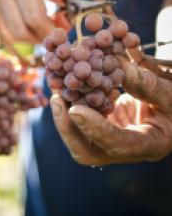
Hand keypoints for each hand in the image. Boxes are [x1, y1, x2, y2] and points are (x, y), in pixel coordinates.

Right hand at [0, 0, 74, 42]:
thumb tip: (73, 9)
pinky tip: (28, 24)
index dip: (51, 31)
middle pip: (21, 32)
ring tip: (42, 28)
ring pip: (10, 35)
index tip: (64, 32)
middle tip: (53, 33)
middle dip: (40, 38)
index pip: (35, 18)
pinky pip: (2, 29)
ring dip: (29, 38)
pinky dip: (18, 32)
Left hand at [50, 60, 171, 164]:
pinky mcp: (101, 127)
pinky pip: (78, 122)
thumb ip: (145, 84)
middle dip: (67, 127)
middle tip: (56, 99)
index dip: (95, 129)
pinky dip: (69, 104)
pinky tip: (64, 85)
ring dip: (63, 113)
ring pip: (77, 138)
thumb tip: (113, 64)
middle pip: (87, 151)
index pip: (118, 144)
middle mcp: (123, 149)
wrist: (170, 112)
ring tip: (56, 87)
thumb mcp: (170, 93)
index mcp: (149, 145)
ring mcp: (109, 140)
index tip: (74, 110)